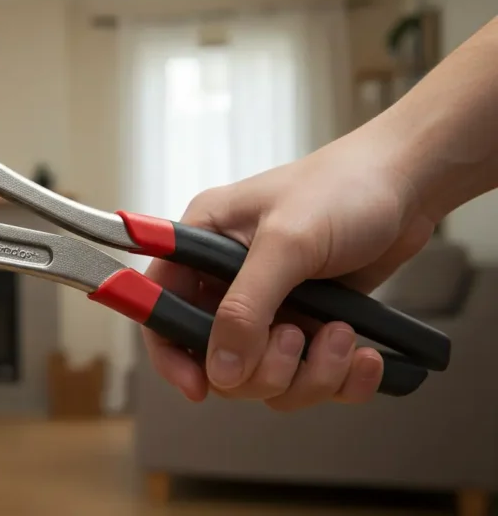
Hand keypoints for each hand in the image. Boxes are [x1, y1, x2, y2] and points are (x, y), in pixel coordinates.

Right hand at [143, 129, 437, 410]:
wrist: (408, 183)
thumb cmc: (343, 188)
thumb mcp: (288, 242)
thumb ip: (247, 307)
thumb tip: (220, 370)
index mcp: (201, 245)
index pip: (160, 310)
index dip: (170, 354)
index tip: (199, 386)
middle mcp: (227, 281)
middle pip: (216, 360)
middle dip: (263, 366)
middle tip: (297, 336)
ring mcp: (270, 306)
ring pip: (266, 378)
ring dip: (309, 373)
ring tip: (342, 335)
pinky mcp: (309, 323)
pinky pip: (310, 379)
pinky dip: (340, 379)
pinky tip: (365, 356)